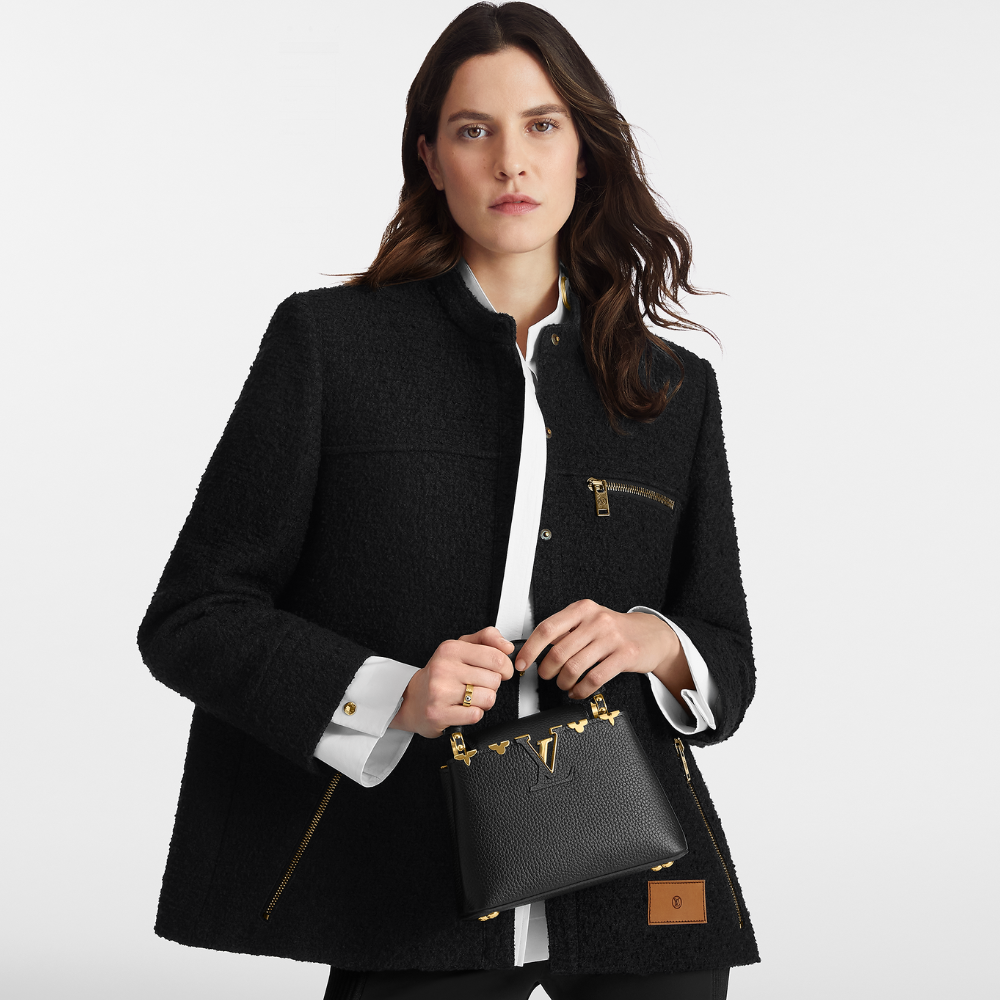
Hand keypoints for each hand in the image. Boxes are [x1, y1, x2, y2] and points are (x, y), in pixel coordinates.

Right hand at [389, 626, 514, 737]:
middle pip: (494, 680)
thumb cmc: (439, 674)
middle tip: (477, 685)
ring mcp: (440, 691)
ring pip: (488, 698)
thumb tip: (507, 646)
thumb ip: (486, 639)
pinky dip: (474, 714)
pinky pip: (475, 715)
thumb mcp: (460, 648)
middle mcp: (444, 668)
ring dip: (483, 701)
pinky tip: (462, 708)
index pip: (496, 658)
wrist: (410, 700)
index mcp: (451, 649)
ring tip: (469, 697)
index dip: (505, 668)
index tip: (502, 672)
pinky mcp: (439, 713)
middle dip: (491, 686)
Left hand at [515, 599, 691, 700]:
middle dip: (547, 671)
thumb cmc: (615, 629)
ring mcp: (612, 638)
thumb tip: (534, 648)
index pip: (547, 629)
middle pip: (558, 652)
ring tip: (563, 684)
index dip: (530, 649)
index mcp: (582, 609)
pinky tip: (577, 691)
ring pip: (574, 668)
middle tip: (546, 676)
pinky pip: (594, 679)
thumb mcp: (589, 619)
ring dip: (563, 682)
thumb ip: (565, 630)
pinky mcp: (625, 656)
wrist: (652, 634)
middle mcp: (596, 620)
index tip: (521, 663)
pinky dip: (580, 690)